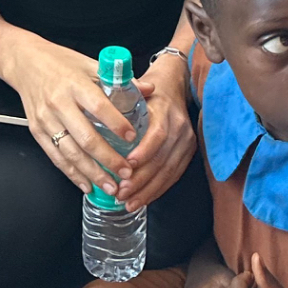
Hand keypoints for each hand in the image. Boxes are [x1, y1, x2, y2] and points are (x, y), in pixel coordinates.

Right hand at [6, 38, 138, 195]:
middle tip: (126, 172)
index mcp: (75, 83)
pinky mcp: (37, 131)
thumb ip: (118, 80)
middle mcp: (59, 102)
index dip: (116, 123)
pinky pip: (56, 156)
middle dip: (108, 159)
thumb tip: (148, 90)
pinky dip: (72, 173)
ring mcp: (46, 119)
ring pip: (70, 152)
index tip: (132, 137)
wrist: (24, 62)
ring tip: (110, 186)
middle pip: (85, 136)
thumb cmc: (59, 62)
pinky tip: (86, 183)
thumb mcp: (89, 63)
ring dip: (92, 173)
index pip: (98, 106)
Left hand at [116, 56, 194, 207]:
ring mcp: (186, 142)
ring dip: (148, 190)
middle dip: (141, 180)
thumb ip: (121, 99)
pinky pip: (174, 176)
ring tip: (128, 202)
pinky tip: (142, 199)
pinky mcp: (189, 153)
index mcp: (164, 110)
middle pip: (162, 159)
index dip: (144, 152)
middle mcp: (179, 128)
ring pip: (168, 172)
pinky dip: (158, 190)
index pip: (157, 135)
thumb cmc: (149, 89)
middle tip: (121, 193)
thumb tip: (98, 110)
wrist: (176, 84)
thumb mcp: (136, 89)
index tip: (127, 165)